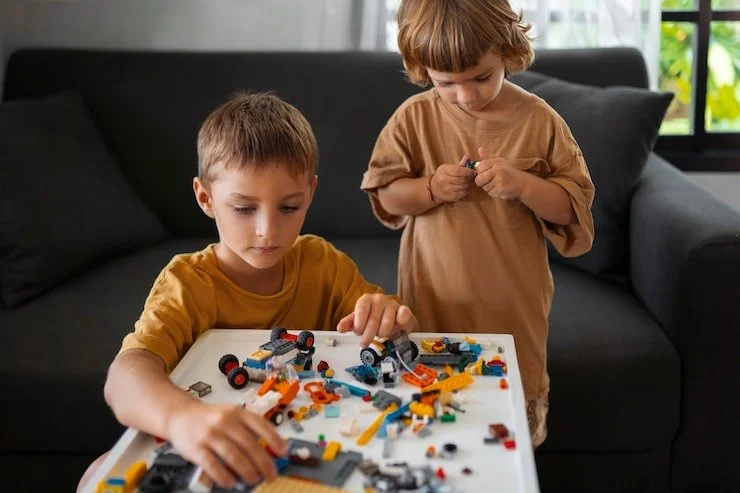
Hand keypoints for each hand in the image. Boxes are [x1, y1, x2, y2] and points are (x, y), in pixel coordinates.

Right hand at [166, 400, 287, 487]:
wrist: (180, 415)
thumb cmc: (211, 418)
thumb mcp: (231, 415)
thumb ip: (248, 429)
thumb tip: (270, 450)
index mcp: (237, 412)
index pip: (260, 424)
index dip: (274, 439)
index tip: (283, 452)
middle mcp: (224, 421)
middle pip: (249, 444)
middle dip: (263, 462)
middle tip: (271, 474)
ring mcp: (210, 434)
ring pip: (233, 456)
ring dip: (247, 471)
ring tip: (254, 480)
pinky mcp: (196, 448)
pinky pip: (212, 465)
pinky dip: (223, 475)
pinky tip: (231, 482)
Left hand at [336, 294, 418, 346]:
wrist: (393, 319)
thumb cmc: (374, 319)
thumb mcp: (359, 321)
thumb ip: (349, 324)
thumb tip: (340, 328)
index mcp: (366, 300)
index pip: (361, 311)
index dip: (359, 325)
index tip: (358, 333)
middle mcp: (379, 299)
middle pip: (373, 320)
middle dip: (368, 335)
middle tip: (365, 343)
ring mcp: (392, 304)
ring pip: (387, 322)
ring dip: (382, 333)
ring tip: (380, 336)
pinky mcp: (404, 310)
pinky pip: (403, 316)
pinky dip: (400, 324)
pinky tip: (397, 328)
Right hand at [429, 155, 476, 202]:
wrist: (434, 188)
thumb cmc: (444, 175)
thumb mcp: (450, 167)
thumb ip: (460, 163)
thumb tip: (468, 155)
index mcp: (443, 171)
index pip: (458, 171)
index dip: (468, 172)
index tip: (473, 172)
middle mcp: (443, 181)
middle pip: (461, 179)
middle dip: (469, 178)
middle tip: (473, 177)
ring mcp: (446, 190)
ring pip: (463, 187)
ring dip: (469, 184)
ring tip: (469, 182)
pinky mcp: (450, 197)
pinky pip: (462, 194)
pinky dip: (467, 190)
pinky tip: (466, 187)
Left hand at [474, 147, 527, 199]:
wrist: (522, 183)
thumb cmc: (508, 172)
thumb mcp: (500, 162)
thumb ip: (488, 157)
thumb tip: (479, 149)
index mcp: (496, 162)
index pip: (479, 167)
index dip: (480, 172)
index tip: (487, 173)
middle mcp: (498, 170)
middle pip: (479, 179)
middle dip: (482, 182)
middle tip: (490, 180)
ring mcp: (499, 180)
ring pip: (484, 187)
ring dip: (488, 188)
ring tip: (497, 184)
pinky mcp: (501, 189)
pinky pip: (490, 193)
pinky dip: (494, 193)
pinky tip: (500, 189)